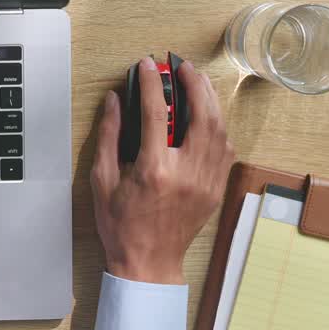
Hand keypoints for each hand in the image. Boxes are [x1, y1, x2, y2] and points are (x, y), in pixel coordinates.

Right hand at [90, 57, 234, 284]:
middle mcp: (186, 174)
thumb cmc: (120, 225)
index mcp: (154, 171)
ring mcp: (205, 182)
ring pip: (219, 130)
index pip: (157, 114)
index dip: (152, 84)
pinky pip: (226, 150)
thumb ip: (109, 136)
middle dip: (193, 84)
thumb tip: (116, 101)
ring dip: (209, 101)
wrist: (147, 263)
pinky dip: (218, 127)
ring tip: (196, 83)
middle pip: (201, 115)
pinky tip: (206, 116)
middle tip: (181, 67)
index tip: (146, 66)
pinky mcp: (214, 189)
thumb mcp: (102, 179)